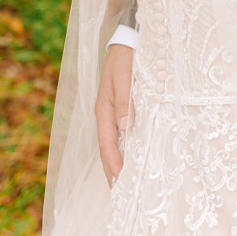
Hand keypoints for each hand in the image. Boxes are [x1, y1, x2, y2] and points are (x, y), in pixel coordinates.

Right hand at [95, 42, 134, 182]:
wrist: (130, 39)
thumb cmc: (128, 57)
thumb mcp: (126, 77)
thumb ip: (125, 101)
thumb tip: (125, 128)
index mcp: (105, 109)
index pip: (108, 143)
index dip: (113, 164)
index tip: (120, 182)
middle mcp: (107, 114)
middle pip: (107, 149)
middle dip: (112, 172)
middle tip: (121, 196)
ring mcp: (113, 113)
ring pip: (113, 145)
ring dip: (117, 165)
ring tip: (124, 185)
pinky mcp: (122, 111)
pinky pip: (121, 137)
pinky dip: (125, 152)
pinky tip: (132, 161)